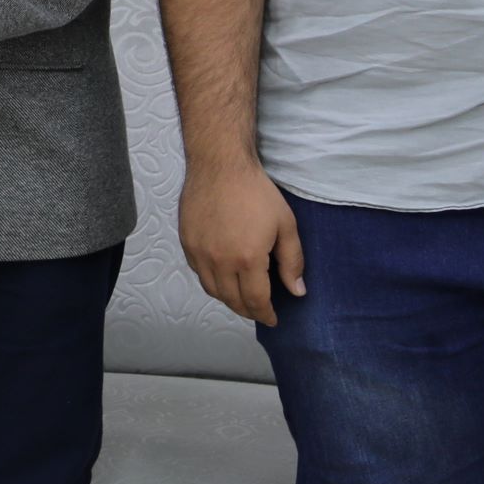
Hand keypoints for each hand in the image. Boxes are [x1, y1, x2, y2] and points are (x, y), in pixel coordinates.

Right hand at [180, 159, 303, 325]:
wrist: (220, 165)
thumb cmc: (256, 192)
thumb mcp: (286, 225)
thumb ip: (292, 261)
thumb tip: (297, 291)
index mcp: (248, 259)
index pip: (256, 300)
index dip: (265, 314)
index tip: (272, 319)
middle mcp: (220, 261)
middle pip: (232, 300)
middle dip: (248, 310)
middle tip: (259, 310)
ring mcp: (200, 252)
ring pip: (212, 290)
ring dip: (228, 299)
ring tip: (241, 297)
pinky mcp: (187, 242)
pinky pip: (199, 272)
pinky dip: (212, 281)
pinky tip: (223, 275)